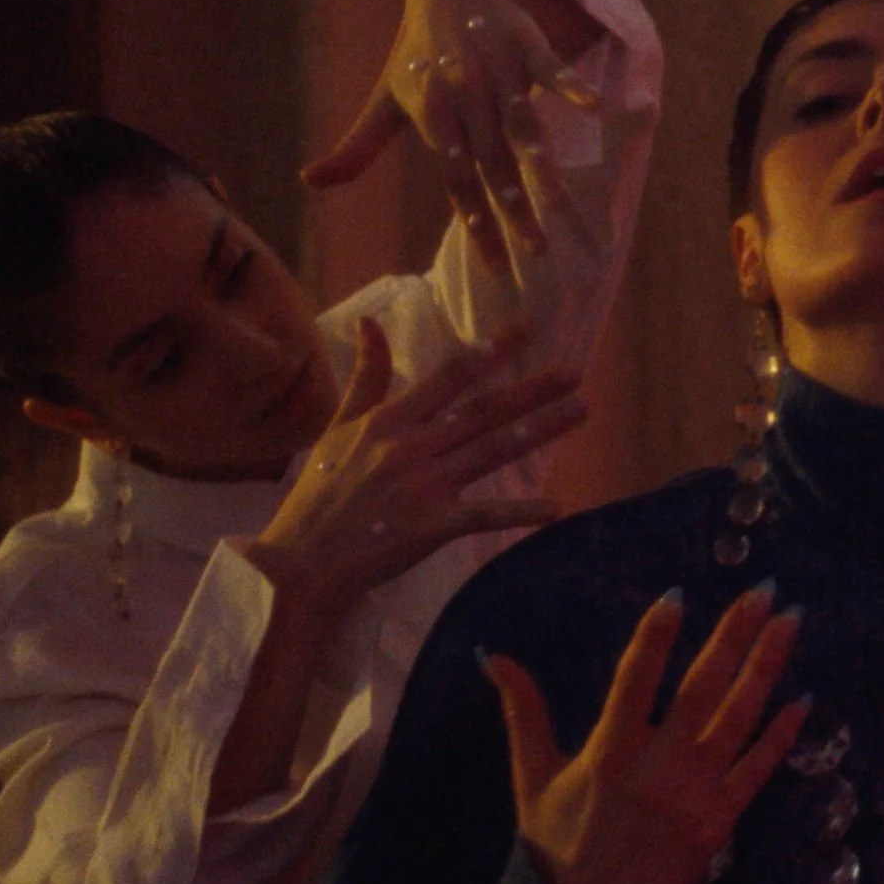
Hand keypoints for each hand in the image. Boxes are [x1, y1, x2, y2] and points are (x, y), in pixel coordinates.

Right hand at [246, 319, 582, 610]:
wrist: (304, 560)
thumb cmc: (321, 494)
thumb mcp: (338, 428)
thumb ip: (365, 378)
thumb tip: (369, 323)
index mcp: (389, 421)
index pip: (449, 377)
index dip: (490, 352)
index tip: (527, 330)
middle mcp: (412, 446)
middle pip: (483, 410)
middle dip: (531, 389)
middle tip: (574, 372)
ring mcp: (426, 486)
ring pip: (493, 449)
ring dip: (540, 429)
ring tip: (579, 411)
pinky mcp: (434, 526)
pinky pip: (486, 515)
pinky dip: (521, 512)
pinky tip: (556, 508)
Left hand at [301, 0, 600, 276]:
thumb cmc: (417, 54)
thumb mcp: (387, 99)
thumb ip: (356, 147)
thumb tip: (309, 180)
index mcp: (432, 115)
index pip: (456, 181)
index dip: (475, 224)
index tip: (496, 268)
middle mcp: (464, 96)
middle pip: (492, 164)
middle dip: (515, 211)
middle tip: (538, 253)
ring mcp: (497, 69)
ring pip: (521, 123)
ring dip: (541, 164)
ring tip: (560, 205)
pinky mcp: (526, 44)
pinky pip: (550, 67)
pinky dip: (571, 85)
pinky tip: (594, 107)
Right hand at [482, 584, 808, 883]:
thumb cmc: (557, 846)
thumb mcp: (531, 779)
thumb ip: (523, 712)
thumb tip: (494, 655)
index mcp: (609, 753)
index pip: (635, 679)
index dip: (656, 634)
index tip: (678, 593)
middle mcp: (658, 767)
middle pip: (704, 688)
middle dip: (735, 634)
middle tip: (763, 590)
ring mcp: (696, 794)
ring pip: (740, 718)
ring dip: (767, 666)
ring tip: (791, 621)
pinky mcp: (722, 821)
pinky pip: (758, 769)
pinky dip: (782, 734)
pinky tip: (804, 697)